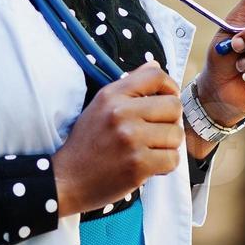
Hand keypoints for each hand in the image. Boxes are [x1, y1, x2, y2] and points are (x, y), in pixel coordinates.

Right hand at [52, 61, 183, 215]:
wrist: (68, 179)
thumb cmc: (87, 143)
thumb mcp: (100, 105)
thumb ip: (129, 85)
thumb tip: (156, 66)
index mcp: (112, 95)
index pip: (156, 77)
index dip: (170, 87)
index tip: (167, 99)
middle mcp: (121, 113)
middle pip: (174, 107)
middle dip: (170, 121)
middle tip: (154, 132)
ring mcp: (131, 139)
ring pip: (176, 135)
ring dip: (167, 146)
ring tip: (148, 150)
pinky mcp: (138, 164)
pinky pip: (173, 160)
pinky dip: (164, 165)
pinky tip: (148, 165)